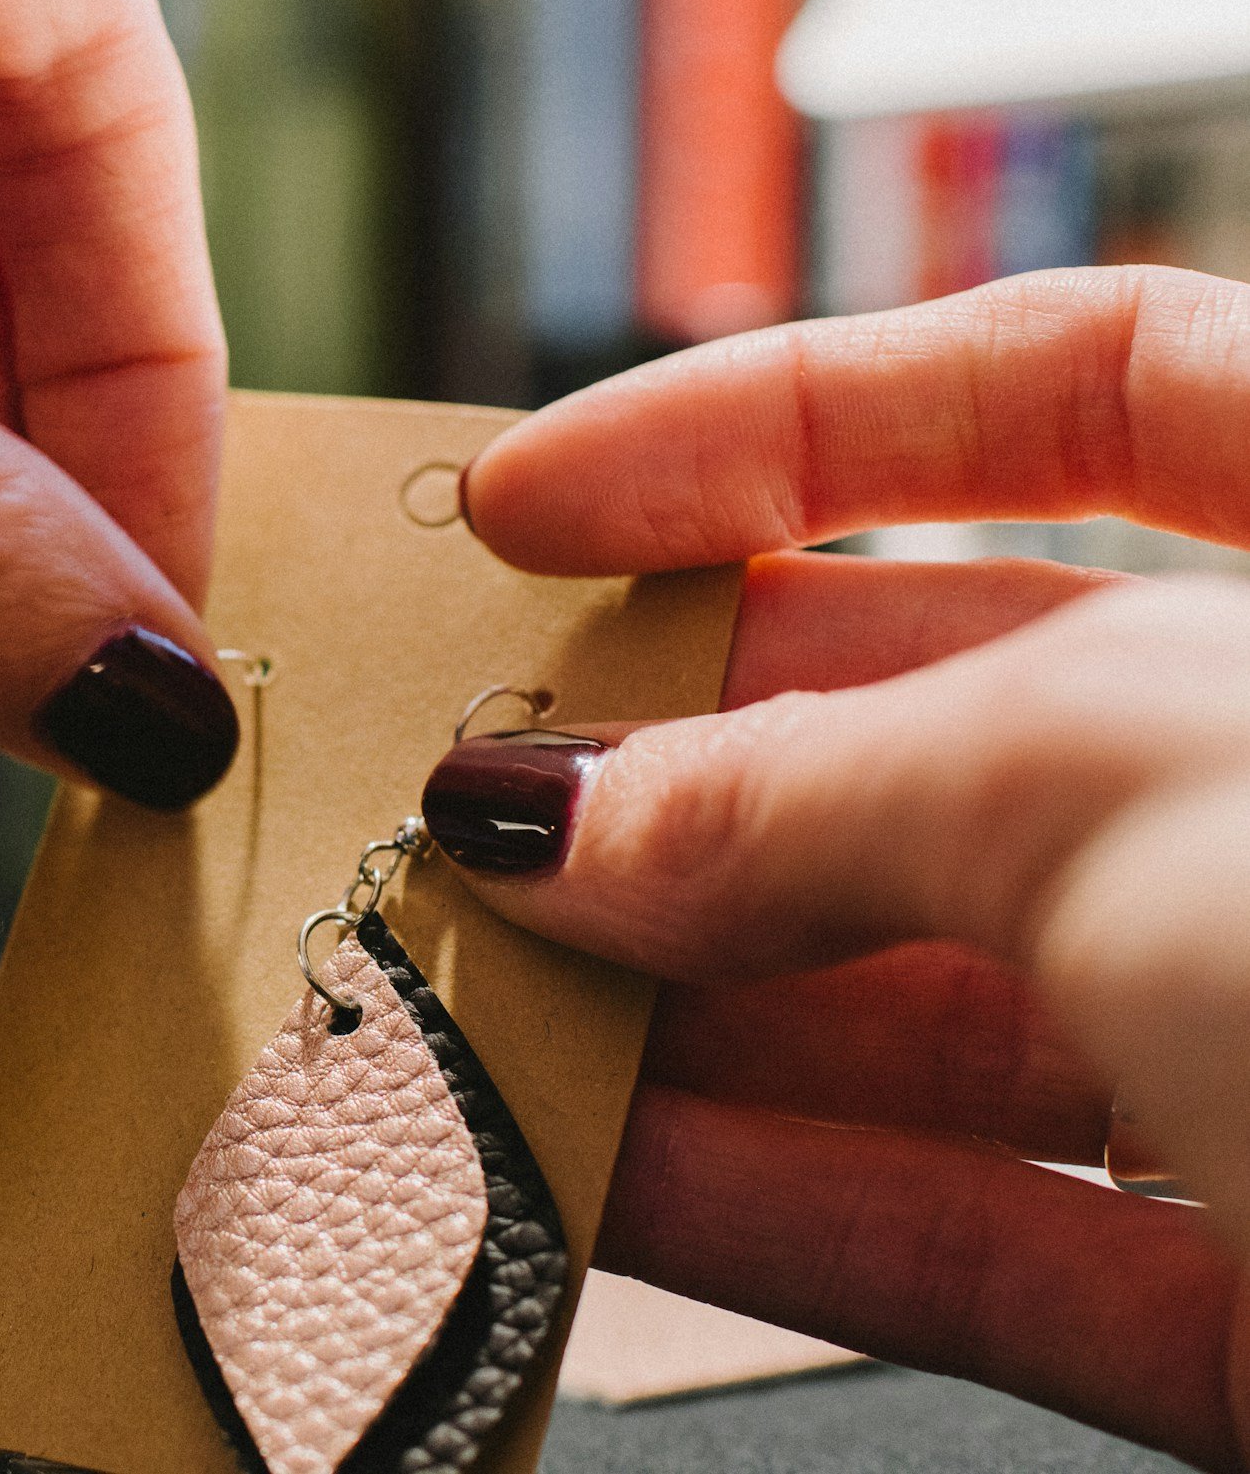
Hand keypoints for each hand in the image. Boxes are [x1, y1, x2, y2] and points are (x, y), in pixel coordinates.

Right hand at [442, 266, 1249, 1468]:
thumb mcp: (1143, 779)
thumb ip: (824, 788)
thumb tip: (567, 814)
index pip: (1077, 384)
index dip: (780, 420)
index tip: (549, 502)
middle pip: (952, 718)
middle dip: (687, 756)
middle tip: (465, 792)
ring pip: (933, 994)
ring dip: (684, 999)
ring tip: (470, 989)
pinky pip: (977, 1224)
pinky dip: (776, 1199)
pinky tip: (594, 1159)